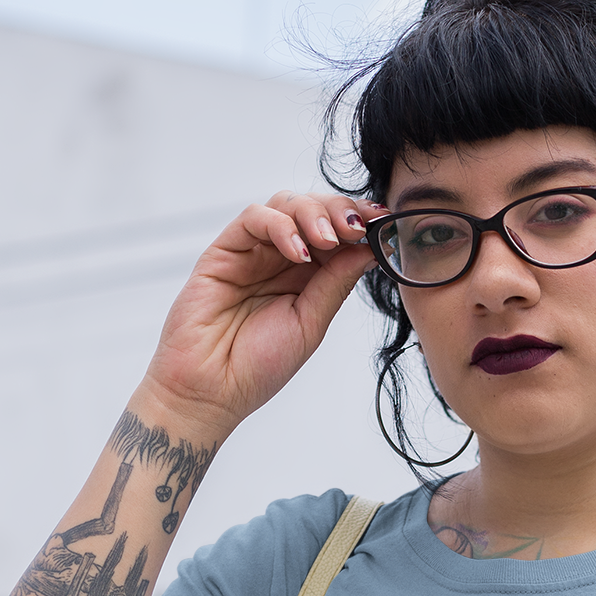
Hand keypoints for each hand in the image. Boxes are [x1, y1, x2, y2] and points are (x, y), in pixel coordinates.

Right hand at [136, 190, 384, 440]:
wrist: (211, 391)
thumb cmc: (258, 366)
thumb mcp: (311, 323)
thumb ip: (335, 283)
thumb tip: (370, 248)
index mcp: (307, 276)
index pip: (337, 233)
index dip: (360, 222)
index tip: (383, 222)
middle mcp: (280, 258)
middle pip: (314, 210)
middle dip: (341, 210)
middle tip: (358, 226)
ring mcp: (253, 251)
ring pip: (285, 204)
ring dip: (313, 214)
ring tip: (329, 239)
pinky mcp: (224, 250)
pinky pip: (254, 218)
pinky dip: (280, 225)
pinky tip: (297, 251)